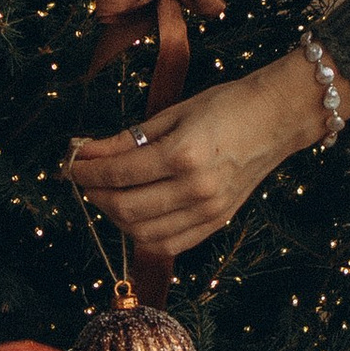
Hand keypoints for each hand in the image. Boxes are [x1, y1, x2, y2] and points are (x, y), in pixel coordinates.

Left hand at [67, 51, 348, 262]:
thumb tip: (87, 152)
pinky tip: (135, 215)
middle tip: (86, 181)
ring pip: (143, 233)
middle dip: (96, 196)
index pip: (118, 173)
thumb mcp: (172, 113)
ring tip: (110, 196)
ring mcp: (209, 210)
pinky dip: (143, 235)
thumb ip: (127, 139)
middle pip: (125, 209)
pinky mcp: (217, 222)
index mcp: (183, 154)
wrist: (277, 119)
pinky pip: (169, 244)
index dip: (87, 172)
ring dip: (116, 218)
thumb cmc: (226, 106)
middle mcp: (195, 188)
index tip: (73, 165)